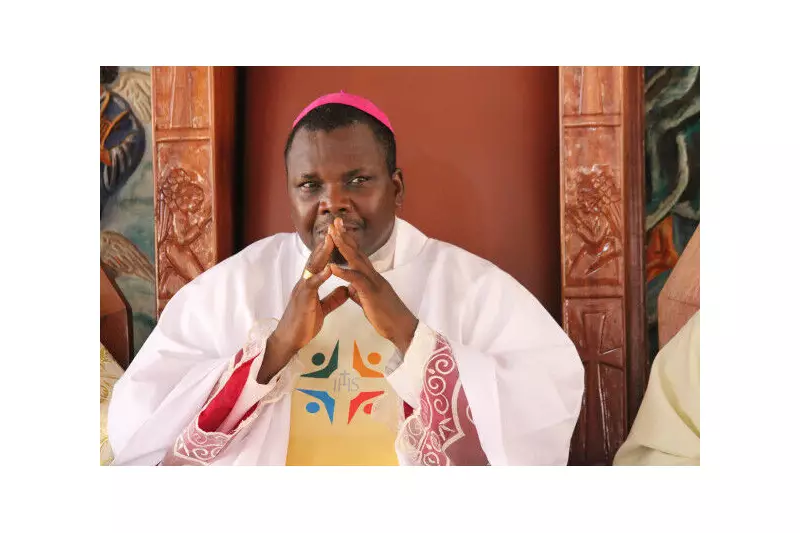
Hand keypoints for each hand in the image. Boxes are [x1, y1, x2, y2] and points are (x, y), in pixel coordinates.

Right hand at [257, 232, 348, 382]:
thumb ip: (333, 299)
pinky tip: (329, 269)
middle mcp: (304, 283)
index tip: (338, 235)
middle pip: (315, 259)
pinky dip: (320, 276)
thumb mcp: (322, 309)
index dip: (328, 248)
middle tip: (334, 227)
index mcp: (309, 284)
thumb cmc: (303, 325)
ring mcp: (302, 290)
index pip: (319, 262)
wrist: (289, 341)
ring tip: (331, 240)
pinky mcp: (302, 300)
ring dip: (322, 254)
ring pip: (312, 267)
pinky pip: (311, 286)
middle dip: (325, 243)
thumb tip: (345, 289)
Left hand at [328, 218, 418, 353]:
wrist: (402, 328)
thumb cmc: (387, 317)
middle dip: (344, 236)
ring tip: (332, 235)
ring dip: (343, 246)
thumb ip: (360, 293)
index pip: (358, 255)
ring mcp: (373, 283)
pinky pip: (356, 280)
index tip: (338, 230)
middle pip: (357, 252)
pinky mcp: (371, 293)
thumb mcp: (369, 302)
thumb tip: (351, 289)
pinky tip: (332, 267)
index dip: (348, 242)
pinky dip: (344, 272)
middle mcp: (373, 276)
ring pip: (357, 260)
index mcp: (371, 277)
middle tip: (334, 222)